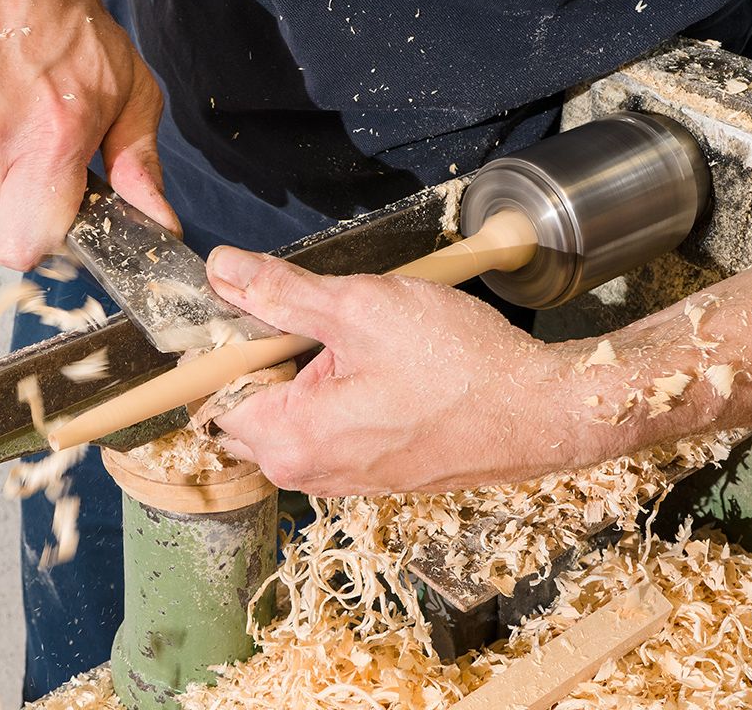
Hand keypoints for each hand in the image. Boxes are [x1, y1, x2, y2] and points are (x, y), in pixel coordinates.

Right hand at [0, 0, 178, 269]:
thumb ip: (139, 165)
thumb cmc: (64, 19)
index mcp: (51, 133)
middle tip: (33, 165)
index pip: (24, 243)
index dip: (42, 243)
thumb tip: (158, 221)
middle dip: (15, 210)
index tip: (54, 223)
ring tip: (5, 129)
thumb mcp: (128, 89)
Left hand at [204, 247, 629, 495]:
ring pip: (288, 419)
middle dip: (265, 360)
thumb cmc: (461, 364)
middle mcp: (306, 473)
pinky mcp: (371, 476)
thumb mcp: (361, 308)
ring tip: (358, 343)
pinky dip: (335, 397)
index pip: (211, 394)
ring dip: (304, 376)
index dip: (224, 345)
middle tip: (320, 322)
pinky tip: (380, 369)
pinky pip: (326, 432)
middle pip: (246, 408)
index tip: (255, 310)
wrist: (540, 412)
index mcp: (290, 440)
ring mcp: (341, 480)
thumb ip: (281, 291)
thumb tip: (222, 270)